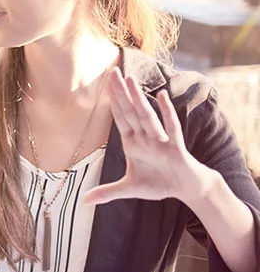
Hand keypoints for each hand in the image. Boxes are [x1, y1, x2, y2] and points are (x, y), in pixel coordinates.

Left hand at [84, 68, 205, 205]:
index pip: (120, 118)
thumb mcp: (129, 188)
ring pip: (147, 115)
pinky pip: (171, 127)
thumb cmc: (159, 183)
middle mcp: (145, 137)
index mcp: (133, 143)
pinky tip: (162, 96)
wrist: (186, 188)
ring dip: (138, 98)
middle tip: (112, 71)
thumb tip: (85, 200)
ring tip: (130, 79)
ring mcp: (160, 140)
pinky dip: (167, 112)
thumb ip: (108, 192)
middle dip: (120, 93)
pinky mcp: (175, 147)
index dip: (111, 102)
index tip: (104, 85)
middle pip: (130, 111)